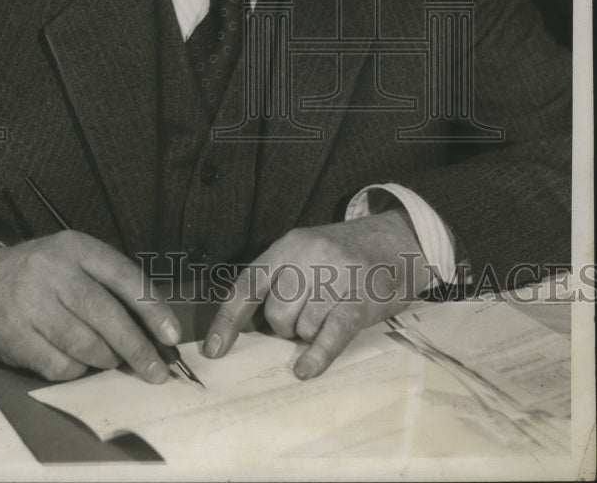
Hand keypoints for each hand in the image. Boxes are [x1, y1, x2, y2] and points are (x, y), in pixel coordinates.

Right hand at [0, 231, 181, 382]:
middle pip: (106, 316)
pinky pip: (60, 366)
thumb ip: (111, 283)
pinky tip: (79, 363)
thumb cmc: (42, 273)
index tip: (172, 336)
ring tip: (114, 360)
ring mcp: (30, 305)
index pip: (124, 277)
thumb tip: (157, 327)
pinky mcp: (14, 338)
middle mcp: (52, 272)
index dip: (152, 309)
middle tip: (157, 372)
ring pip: (85, 345)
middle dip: (137, 348)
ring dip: (107, 359)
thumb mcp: (74, 259)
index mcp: (75, 248)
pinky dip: (77, 370)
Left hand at [203, 210, 429, 378]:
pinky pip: (329, 337)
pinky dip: (315, 357)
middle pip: (277, 313)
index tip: (213, 352)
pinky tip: (304, 370)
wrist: (398, 240)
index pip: (248, 284)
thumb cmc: (344, 254)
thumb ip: (278, 278)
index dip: (227, 320)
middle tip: (305, 318)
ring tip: (327, 316)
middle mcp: (310, 257)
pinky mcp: (360, 301)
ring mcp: (336, 278)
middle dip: (284, 327)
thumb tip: (244, 326)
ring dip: (309, 335)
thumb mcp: (306, 250)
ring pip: (302, 329)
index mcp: (289, 244)